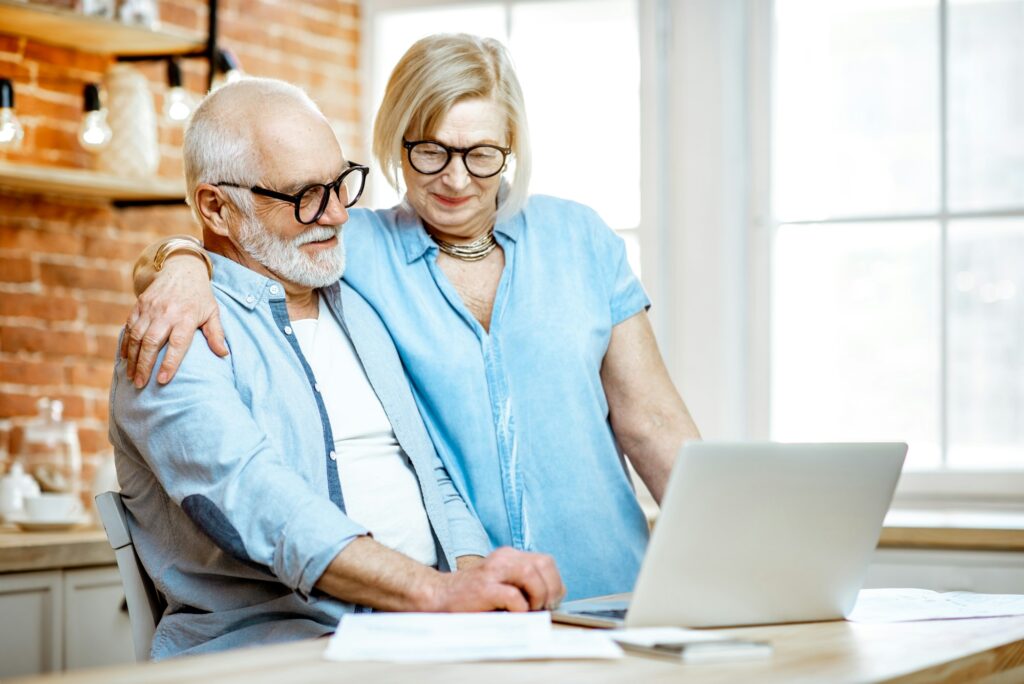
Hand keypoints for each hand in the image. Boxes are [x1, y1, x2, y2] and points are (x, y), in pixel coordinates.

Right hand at [121, 255, 226, 386]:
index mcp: (187, 317)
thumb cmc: (200, 295)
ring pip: (136, 336)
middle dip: (144, 365)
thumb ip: (216, 334)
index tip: (163, 380)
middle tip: (140, 384)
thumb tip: (224, 355)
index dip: (169, 363)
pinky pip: (129, 326)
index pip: (177, 344)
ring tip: (131, 376)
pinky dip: (125, 343)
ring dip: (132, 358)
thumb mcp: (213, 312)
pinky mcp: (140, 304)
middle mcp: (166, 313)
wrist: (182, 268)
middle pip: (151, 342)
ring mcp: (151, 308)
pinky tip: (124, 358)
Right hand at [427, 547, 563, 612]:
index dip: (555, 582)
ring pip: (530, 573)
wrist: (439, 597)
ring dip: (537, 596)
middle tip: (543, 607)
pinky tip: (513, 614)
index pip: (546, 561)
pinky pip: (512, 595)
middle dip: (550, 588)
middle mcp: (503, 559)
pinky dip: (520, 608)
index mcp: (509, 556)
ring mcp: (492, 572)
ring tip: (529, 610)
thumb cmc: (473, 597)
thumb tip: (553, 598)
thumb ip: (525, 585)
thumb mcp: (503, 584)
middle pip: (543, 563)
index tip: (551, 601)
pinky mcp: (483, 588)